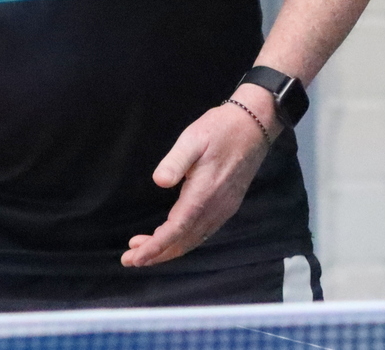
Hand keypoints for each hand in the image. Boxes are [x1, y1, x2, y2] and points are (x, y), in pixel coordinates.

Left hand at [120, 97, 274, 266]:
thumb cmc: (220, 129)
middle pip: (183, 242)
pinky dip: (184, 241)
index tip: (134, 258)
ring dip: (169, 249)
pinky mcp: (228, 205)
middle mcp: (215, 208)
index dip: (155, 247)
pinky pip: (203, 232)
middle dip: (156, 254)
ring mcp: (224, 209)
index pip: (176, 230)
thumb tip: (159, 182)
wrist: (255, 126)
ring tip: (143, 249)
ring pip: (193, 240)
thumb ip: (175, 162)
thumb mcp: (193, 138)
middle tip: (130, 258)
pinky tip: (171, 236)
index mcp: (203, 194)